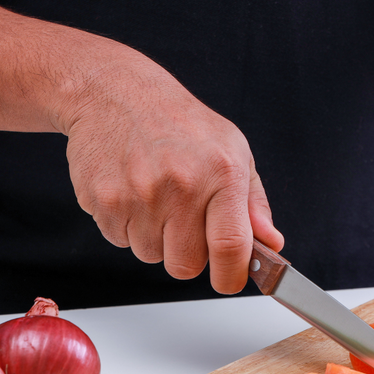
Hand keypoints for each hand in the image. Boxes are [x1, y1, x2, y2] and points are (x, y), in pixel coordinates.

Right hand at [60, 46, 282, 293]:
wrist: (115, 93)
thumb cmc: (181, 124)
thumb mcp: (233, 151)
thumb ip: (254, 204)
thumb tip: (270, 244)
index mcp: (221, 172)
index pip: (230, 247)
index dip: (230, 276)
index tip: (228, 280)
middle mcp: (180, 184)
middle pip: (186, 266)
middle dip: (189, 255)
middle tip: (185, 223)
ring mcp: (138, 193)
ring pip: (151, 256)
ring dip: (156, 239)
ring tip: (156, 198)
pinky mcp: (103, 199)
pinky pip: (120, 241)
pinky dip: (128, 226)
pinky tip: (132, 192)